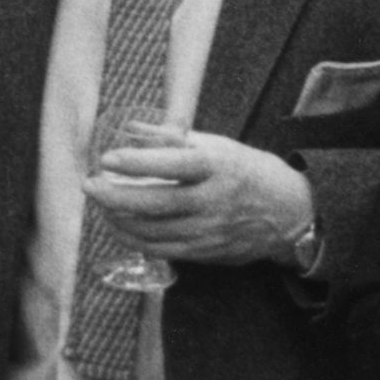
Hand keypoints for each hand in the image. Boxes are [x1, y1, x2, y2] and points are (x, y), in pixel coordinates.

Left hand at [84, 122, 316, 267]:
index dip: (138, 162)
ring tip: (100, 204)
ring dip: (119, 219)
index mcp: (218, 167)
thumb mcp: (219, 145)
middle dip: (115, 196)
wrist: (289, 214)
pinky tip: (119, 227)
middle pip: (156, 204)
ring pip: (153, 231)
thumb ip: (175, 138)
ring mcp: (209, 231)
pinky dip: (134, 239)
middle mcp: (213, 201)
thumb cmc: (249, 172)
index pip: (174, 164)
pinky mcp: (205, 253)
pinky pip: (161, 250)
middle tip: (90, 185)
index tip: (107, 158)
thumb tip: (132, 127)